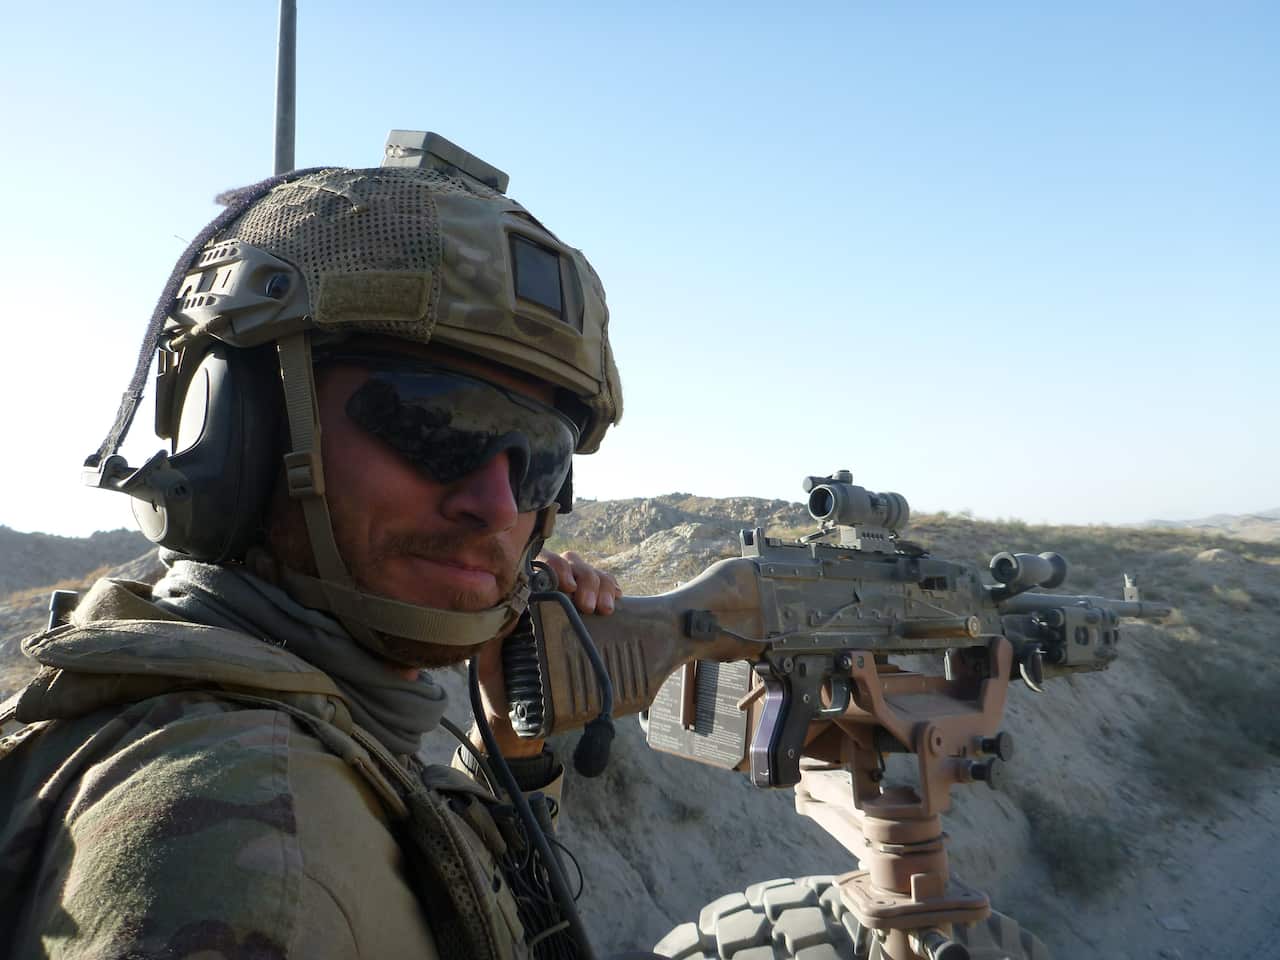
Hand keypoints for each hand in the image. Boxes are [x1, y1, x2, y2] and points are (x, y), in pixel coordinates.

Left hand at [468, 552, 621, 759]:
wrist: (518, 715)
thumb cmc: (499, 685)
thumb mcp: (488, 660)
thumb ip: (492, 637)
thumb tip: (505, 612)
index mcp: (523, 596)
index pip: (541, 564)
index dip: (556, 566)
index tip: (565, 586)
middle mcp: (547, 594)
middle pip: (571, 565)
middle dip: (584, 578)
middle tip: (587, 605)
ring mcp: (569, 604)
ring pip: (590, 574)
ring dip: (601, 584)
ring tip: (604, 608)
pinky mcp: (588, 619)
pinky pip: (604, 591)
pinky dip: (612, 588)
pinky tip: (618, 598)